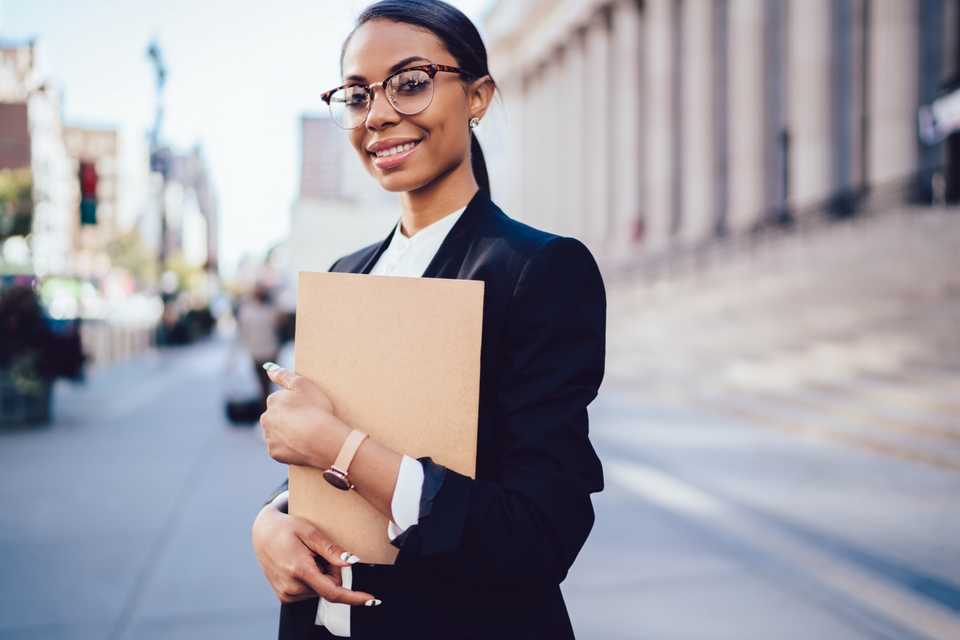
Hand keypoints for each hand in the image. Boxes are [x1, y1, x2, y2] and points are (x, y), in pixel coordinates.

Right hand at [251, 503, 379, 605]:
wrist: (262, 533)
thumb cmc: (287, 528)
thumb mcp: (310, 532)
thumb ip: (331, 550)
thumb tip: (351, 563)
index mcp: (300, 570)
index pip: (333, 591)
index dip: (354, 597)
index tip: (372, 599)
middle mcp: (292, 587)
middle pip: (330, 586)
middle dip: (332, 570)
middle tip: (319, 552)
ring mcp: (287, 594)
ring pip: (321, 589)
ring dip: (321, 574)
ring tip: (306, 557)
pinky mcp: (285, 597)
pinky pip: (310, 591)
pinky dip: (312, 579)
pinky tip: (300, 564)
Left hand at [260, 363, 349, 467]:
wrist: (322, 439)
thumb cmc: (316, 409)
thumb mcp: (303, 384)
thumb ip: (283, 375)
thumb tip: (268, 369)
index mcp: (272, 401)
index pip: (280, 401)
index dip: (295, 404)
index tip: (308, 409)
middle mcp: (266, 419)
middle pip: (276, 418)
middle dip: (287, 419)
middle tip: (307, 422)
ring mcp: (269, 437)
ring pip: (277, 433)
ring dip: (287, 433)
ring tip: (306, 435)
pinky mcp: (274, 453)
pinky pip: (281, 449)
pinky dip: (289, 447)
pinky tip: (302, 445)